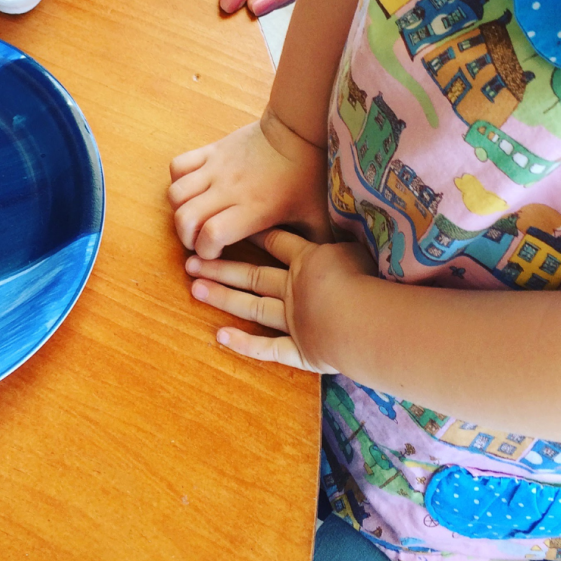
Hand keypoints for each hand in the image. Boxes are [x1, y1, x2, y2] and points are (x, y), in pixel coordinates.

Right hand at [168, 106, 330, 259]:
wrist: (298, 129)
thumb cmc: (308, 175)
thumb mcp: (318, 215)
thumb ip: (318, 244)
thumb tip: (325, 270)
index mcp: (253, 208)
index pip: (211, 235)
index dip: (207, 251)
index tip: (216, 253)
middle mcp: (228, 189)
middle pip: (185, 218)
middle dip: (186, 237)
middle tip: (200, 240)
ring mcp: (216, 168)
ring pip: (176, 194)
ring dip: (180, 210)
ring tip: (195, 216)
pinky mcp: (211, 151)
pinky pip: (178, 165)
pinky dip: (178, 180)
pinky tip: (194, 190)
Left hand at [184, 228, 377, 371]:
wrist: (364, 321)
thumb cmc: (368, 281)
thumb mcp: (362, 247)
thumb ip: (352, 234)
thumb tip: (355, 209)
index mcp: (310, 261)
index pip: (278, 241)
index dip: (255, 231)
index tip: (231, 222)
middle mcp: (295, 288)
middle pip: (253, 274)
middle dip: (221, 267)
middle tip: (191, 261)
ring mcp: (294, 320)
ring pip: (253, 307)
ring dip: (223, 298)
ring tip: (195, 289)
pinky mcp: (300, 350)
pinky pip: (267, 348)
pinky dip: (244, 344)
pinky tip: (220, 337)